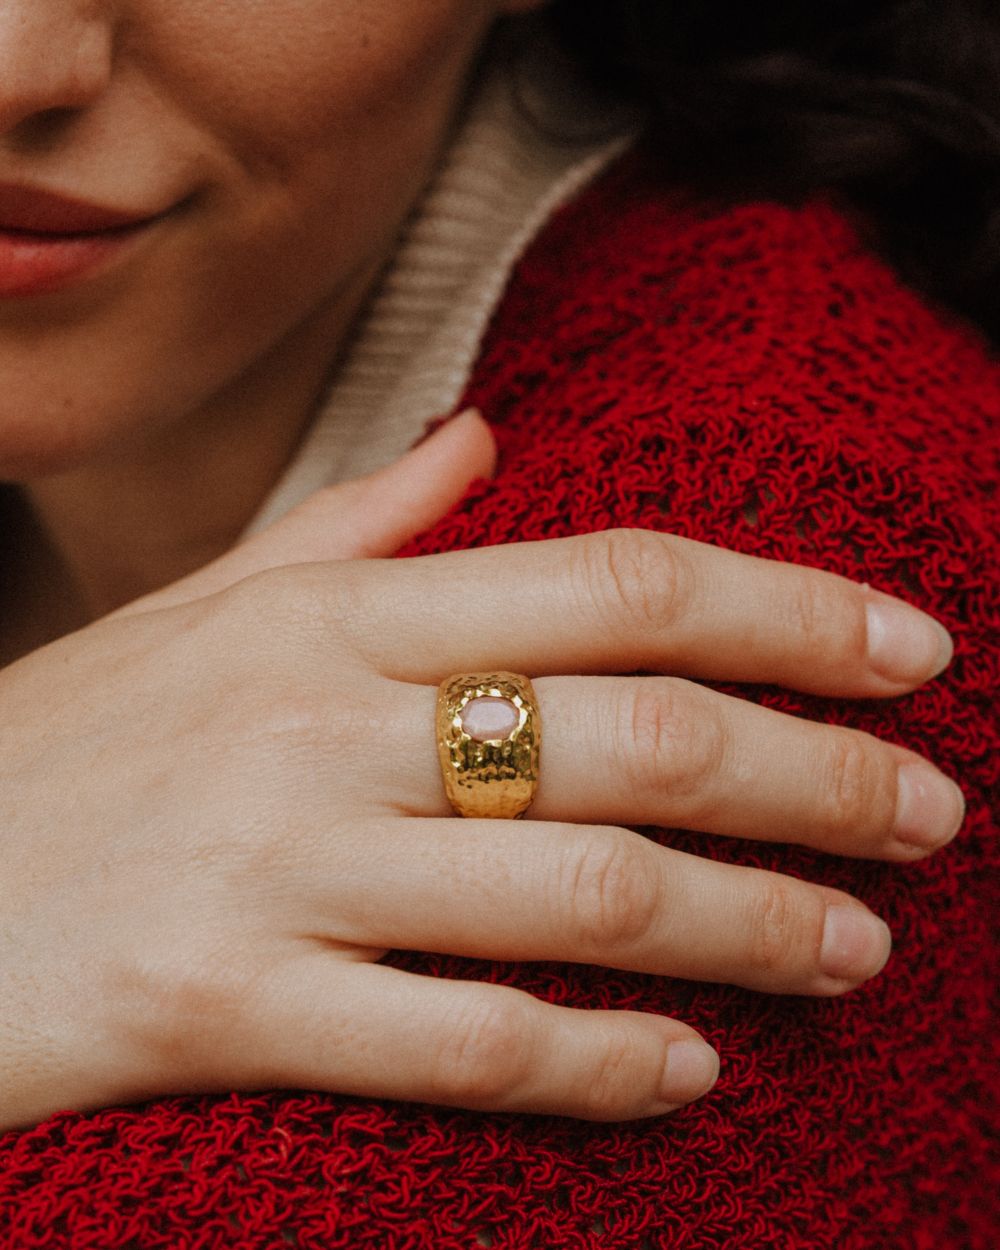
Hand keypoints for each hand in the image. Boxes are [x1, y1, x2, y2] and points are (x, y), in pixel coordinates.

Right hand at [0, 413, 962, 1128]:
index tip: (908, 649)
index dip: (789, 609)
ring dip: (752, 926)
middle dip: (818, 775)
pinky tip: (687, 1068)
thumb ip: (352, 524)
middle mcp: (321, 720)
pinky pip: (465, 1041)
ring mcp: (274, 864)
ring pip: (585, 893)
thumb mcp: (197, 608)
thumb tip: (483, 436)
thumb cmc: (63, 748)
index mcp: (331, 611)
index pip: (619, 582)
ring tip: (857, 949)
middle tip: (929, 817)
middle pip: (640, 733)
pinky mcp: (223, 1006)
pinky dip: (599, 1061)